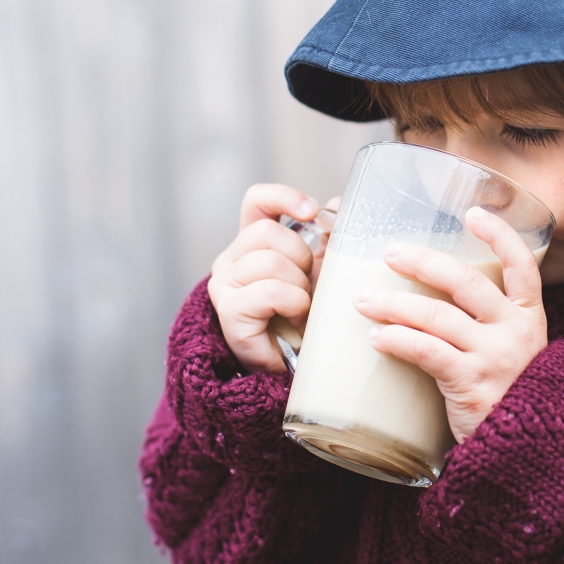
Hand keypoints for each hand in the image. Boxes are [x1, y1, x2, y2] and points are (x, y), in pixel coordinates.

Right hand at [208, 184, 324, 373]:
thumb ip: (326, 240)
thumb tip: (339, 204)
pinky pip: (270, 291)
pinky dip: (293, 304)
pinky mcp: (229, 310)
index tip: (311, 212)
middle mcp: (232, 258)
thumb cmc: (306, 317)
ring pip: (270, 261)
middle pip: (265, 231)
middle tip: (308, 286)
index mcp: (253, 242)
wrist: (295, 365)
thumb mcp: (320, 273)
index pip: (257, 201)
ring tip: (302, 307)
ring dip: (299, 286)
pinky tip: (295, 319)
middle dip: (301, 257)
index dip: (282, 197)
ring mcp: (225, 284)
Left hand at [353, 207, 547, 441]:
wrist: (526, 452)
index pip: (523, 265)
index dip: (500, 235)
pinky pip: (425, 350)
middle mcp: (516, 331)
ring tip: (362, 299)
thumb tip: (433, 296)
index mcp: (531, 318)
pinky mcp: (470, 383)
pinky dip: (395, 339)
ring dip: (393, 303)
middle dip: (423, 261)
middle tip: (389, 252)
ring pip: (436, 315)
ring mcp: (494, 357)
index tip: (474, 212)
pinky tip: (375, 337)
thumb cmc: (509, 398)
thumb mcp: (513, 354)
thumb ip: (487, 326)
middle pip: (467, 281)